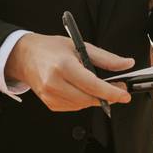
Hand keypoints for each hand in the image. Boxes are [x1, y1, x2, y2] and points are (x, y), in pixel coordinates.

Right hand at [4, 33, 133, 111]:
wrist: (25, 56)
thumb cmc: (51, 48)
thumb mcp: (79, 45)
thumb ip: (105, 58)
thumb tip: (126, 64)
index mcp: (64, 66)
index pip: (92, 84)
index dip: (111, 92)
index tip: (124, 94)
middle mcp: (55, 83)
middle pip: (88, 98)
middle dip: (106, 96)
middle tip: (117, 89)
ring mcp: (50, 95)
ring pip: (82, 105)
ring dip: (94, 98)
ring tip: (97, 86)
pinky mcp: (49, 103)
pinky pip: (73, 107)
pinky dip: (82, 100)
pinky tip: (80, 89)